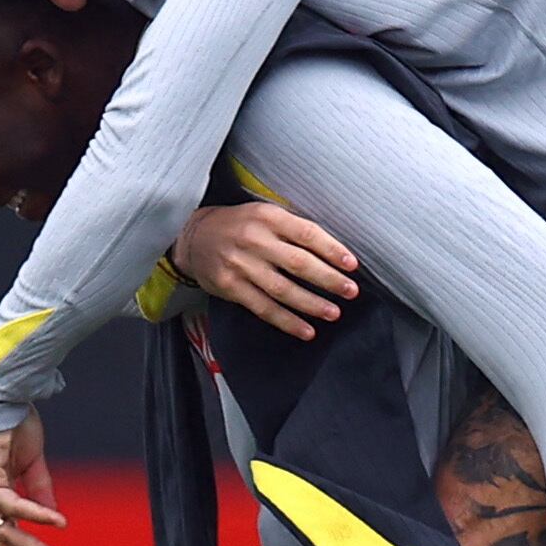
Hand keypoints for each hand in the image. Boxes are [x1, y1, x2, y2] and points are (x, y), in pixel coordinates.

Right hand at [175, 201, 359, 336]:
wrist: (193, 236)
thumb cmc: (240, 225)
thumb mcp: (265, 214)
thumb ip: (294, 229)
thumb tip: (335, 253)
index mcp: (268, 218)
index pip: (307, 234)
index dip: (332, 250)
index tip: (352, 265)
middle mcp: (254, 240)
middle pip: (299, 263)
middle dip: (329, 280)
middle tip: (350, 291)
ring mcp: (241, 265)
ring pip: (283, 289)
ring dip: (311, 304)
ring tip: (333, 313)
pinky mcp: (231, 287)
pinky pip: (264, 308)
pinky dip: (287, 321)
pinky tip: (306, 330)